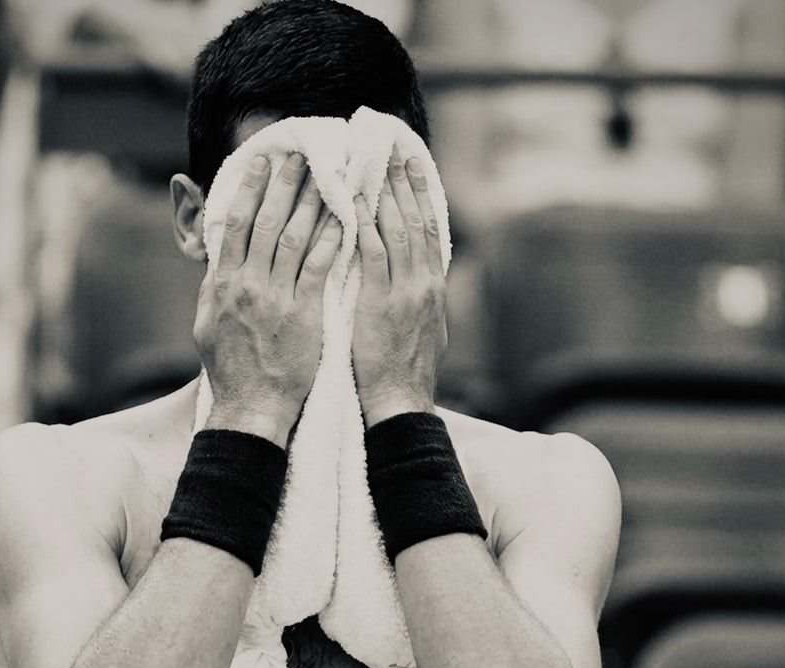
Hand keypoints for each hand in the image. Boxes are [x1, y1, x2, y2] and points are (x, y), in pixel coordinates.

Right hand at [195, 152, 342, 446]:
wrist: (251, 409)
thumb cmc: (231, 371)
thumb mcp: (207, 324)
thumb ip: (214, 288)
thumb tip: (217, 260)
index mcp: (221, 283)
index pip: (234, 223)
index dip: (248, 187)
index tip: (260, 159)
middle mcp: (246, 285)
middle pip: (265, 221)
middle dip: (282, 183)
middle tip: (298, 152)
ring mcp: (275, 299)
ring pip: (293, 236)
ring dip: (310, 201)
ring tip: (324, 174)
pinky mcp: (303, 315)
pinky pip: (318, 267)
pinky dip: (330, 239)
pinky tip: (343, 217)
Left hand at [352, 151, 447, 428]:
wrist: (401, 404)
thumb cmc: (404, 376)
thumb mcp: (423, 333)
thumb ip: (418, 302)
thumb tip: (416, 282)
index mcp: (433, 288)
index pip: (430, 230)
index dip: (421, 195)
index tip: (412, 165)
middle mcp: (424, 283)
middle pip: (417, 219)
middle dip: (404, 181)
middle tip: (393, 146)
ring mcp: (405, 291)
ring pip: (398, 228)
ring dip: (384, 190)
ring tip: (372, 159)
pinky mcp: (381, 301)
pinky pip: (372, 252)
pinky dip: (363, 221)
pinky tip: (351, 197)